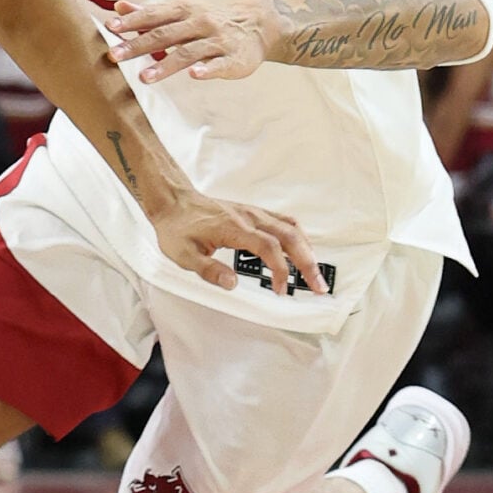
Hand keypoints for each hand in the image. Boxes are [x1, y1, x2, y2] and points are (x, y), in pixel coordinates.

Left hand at [107, 0, 274, 82]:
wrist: (257, 23)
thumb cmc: (209, 19)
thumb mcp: (181, 11)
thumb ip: (150, 13)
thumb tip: (118, 7)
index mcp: (184, 10)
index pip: (153, 16)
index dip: (132, 21)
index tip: (110, 27)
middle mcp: (199, 23)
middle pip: (165, 35)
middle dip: (138, 45)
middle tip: (114, 55)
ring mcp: (217, 41)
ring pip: (188, 52)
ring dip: (166, 65)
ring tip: (144, 77)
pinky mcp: (233, 59)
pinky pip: (219, 64)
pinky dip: (207, 70)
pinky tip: (194, 75)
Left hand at [150, 187, 323, 296]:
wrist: (173, 202)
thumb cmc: (177, 228)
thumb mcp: (183, 255)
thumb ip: (207, 270)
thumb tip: (232, 284)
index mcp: (233, 228)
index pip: (268, 248)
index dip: (280, 270)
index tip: (281, 290)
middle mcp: (249, 217)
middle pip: (290, 237)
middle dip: (308, 262)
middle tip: (318, 286)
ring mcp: (254, 213)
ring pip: (291, 228)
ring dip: (307, 251)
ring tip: (314, 274)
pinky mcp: (254, 214)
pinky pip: (284, 223)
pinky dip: (298, 239)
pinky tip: (301, 252)